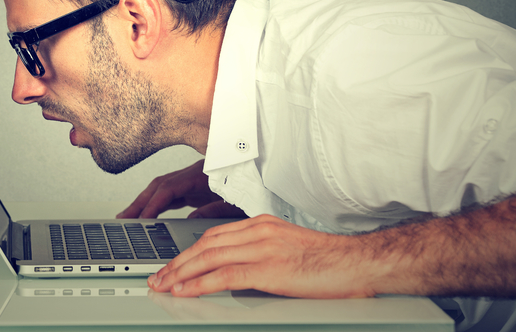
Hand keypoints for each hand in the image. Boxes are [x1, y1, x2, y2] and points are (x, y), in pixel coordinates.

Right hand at [116, 160, 245, 218]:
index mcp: (203, 175)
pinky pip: (169, 192)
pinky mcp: (196, 184)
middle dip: (139, 202)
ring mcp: (193, 178)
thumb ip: (215, 210)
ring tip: (128, 217)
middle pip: (159, 185)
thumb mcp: (239, 202)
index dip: (152, 205)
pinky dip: (156, 202)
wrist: (266, 171)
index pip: (169, 189)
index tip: (140, 220)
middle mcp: (195, 173)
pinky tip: (149, 214)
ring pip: (161, 188)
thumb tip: (191, 220)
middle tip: (122, 219)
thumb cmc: (257, 185)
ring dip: (144, 201)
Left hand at [147, 214, 375, 298]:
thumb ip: (261, 252)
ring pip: (209, 257)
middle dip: (177, 262)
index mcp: (261, 224)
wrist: (356, 263)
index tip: (173, 264)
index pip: (213, 234)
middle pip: (205, 244)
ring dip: (181, 273)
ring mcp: (262, 248)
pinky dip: (200, 284)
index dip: (189, 250)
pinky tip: (185, 291)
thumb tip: (237, 271)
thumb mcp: (287, 247)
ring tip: (164, 285)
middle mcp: (258, 231)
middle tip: (158, 276)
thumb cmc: (327, 260)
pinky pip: (225, 276)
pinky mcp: (269, 268)